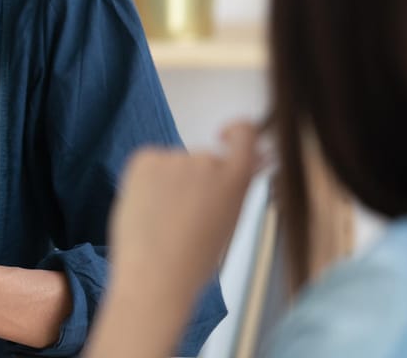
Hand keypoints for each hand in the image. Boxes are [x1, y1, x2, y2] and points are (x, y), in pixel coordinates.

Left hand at [108, 121, 263, 301]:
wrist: (155, 275)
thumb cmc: (195, 260)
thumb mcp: (229, 220)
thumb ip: (239, 186)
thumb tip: (261, 157)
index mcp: (236, 177)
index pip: (244, 133)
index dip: (235, 131)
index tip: (223, 136)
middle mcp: (208, 159)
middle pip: (202, 160)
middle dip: (194, 180)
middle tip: (182, 217)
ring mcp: (175, 157)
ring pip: (173, 165)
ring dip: (168, 183)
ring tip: (161, 221)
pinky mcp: (145, 158)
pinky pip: (148, 164)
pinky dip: (145, 181)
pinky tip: (145, 209)